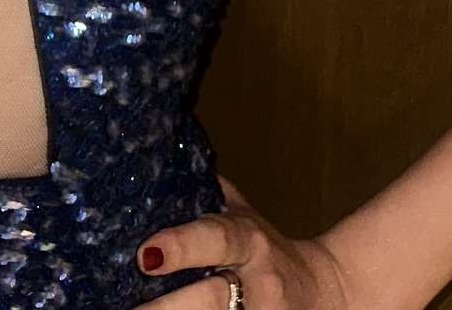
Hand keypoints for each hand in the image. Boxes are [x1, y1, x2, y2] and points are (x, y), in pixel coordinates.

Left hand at [133, 170, 353, 308]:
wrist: (326, 292)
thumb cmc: (269, 250)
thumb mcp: (246, 217)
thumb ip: (209, 193)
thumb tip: (163, 158)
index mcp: (249, 241)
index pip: (216, 239)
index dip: (182, 247)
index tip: (146, 254)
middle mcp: (258, 281)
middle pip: (208, 298)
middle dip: (164, 307)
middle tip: (125, 308)